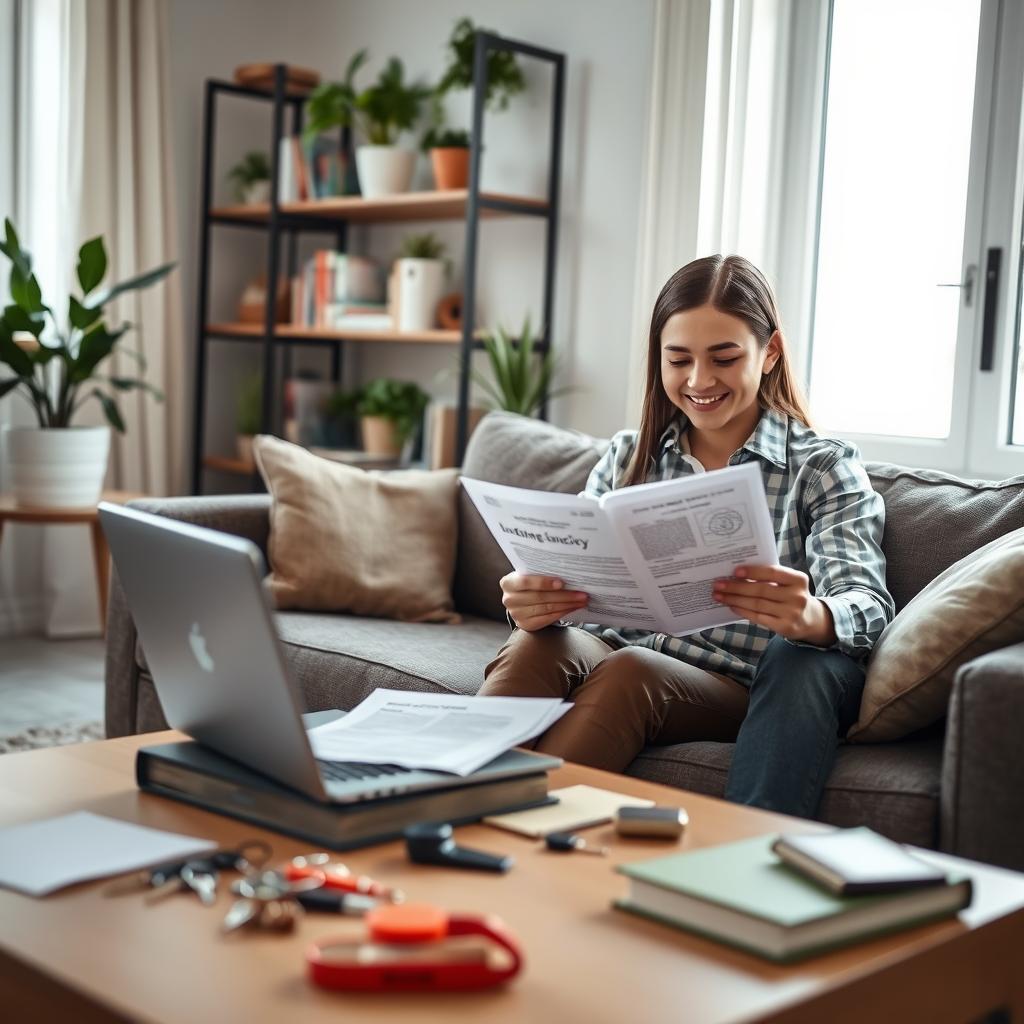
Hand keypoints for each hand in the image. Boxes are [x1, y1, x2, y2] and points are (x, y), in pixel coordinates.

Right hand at [500, 573, 588, 631]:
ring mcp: (516, 614)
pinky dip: (562, 613)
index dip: (544, 582)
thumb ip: (540, 573)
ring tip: (581, 600)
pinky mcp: (525, 625)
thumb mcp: (529, 574)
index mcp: (508, 583)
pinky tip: (573, 608)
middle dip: (563, 595)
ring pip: (546, 608)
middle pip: (540, 597)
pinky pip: (547, 619)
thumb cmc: (529, 583)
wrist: (521, 599)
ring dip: (567, 605)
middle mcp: (509, 599)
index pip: (526, 582)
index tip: (562, 583)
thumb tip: (566, 572)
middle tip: (581, 593)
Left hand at [712, 565, 835, 645]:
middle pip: (761, 590)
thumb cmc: (792, 595)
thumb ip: (770, 577)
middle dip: (736, 587)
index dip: (753, 571)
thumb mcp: (788, 583)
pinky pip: (758, 617)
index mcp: (798, 579)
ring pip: (757, 604)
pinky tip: (731, 606)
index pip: (772, 572)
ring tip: (719, 596)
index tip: (735, 571)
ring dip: (735, 599)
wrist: (811, 619)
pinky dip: (742, 611)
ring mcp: (791, 613)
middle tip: (718, 585)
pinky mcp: (784, 627)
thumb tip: (737, 574)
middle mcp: (797, 596)